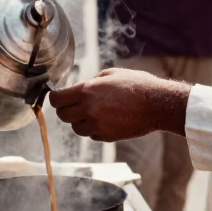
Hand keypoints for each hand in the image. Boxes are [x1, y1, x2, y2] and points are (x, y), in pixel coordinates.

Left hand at [48, 67, 189, 143]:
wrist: (156, 104)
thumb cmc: (136, 85)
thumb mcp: (111, 73)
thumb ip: (92, 81)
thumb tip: (82, 88)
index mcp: (87, 91)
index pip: (57, 99)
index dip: (54, 97)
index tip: (56, 96)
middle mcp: (89, 110)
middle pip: (63, 115)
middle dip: (65, 110)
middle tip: (72, 105)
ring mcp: (97, 125)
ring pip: (76, 128)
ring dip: (79, 121)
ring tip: (92, 112)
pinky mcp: (107, 137)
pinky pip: (91, 135)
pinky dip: (94, 129)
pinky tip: (105, 120)